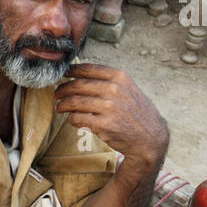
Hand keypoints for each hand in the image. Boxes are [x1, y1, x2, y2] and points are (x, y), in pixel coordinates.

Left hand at [53, 63, 167, 169]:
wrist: (149, 137)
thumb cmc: (136, 112)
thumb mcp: (128, 89)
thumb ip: (108, 81)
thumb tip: (80, 75)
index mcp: (119, 77)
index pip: (88, 69)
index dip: (70, 71)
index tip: (62, 73)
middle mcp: (113, 89)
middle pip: (77, 85)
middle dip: (62, 89)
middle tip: (56, 93)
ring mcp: (108, 107)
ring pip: (74, 102)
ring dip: (63, 105)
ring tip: (60, 107)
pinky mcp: (102, 125)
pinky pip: (77, 118)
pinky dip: (71, 118)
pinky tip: (72, 119)